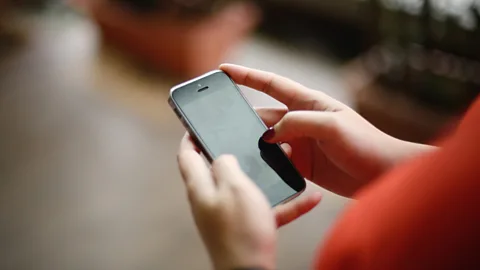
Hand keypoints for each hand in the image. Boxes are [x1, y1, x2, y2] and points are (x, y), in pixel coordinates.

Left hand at [177, 135, 320, 269]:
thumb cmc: (240, 230)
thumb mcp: (233, 187)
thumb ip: (225, 164)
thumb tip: (222, 157)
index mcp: (201, 187)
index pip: (187, 155)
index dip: (190, 136)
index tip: (198, 125)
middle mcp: (212, 200)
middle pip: (220, 170)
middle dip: (237, 152)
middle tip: (254, 140)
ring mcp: (229, 215)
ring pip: (248, 188)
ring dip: (268, 176)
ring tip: (288, 163)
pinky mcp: (247, 229)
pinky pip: (267, 210)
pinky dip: (286, 204)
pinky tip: (310, 198)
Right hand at [221, 64, 434, 196]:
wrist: (382, 174)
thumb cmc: (365, 144)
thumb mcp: (332, 126)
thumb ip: (298, 123)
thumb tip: (269, 134)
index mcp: (309, 103)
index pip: (272, 85)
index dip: (247, 76)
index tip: (224, 71)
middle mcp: (301, 120)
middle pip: (264, 115)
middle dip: (243, 118)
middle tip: (222, 124)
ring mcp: (300, 142)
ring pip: (267, 140)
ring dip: (254, 144)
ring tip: (237, 150)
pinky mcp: (302, 163)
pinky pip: (277, 160)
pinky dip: (267, 162)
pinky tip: (258, 167)